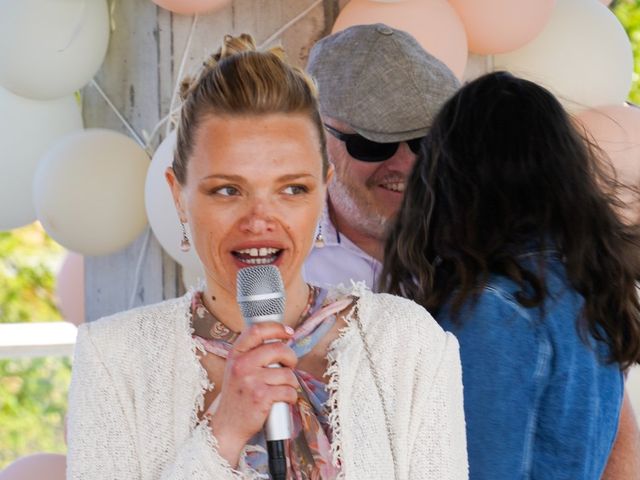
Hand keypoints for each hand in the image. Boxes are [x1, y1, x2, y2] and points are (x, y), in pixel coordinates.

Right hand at [208, 322, 297, 465]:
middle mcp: (241, 365)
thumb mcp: (236, 369)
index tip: (288, 332)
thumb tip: (280, 340)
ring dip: (291, 382)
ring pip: (287, 373)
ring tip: (283, 388)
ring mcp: (251, 381)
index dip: (277, 328)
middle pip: (278, 349)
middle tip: (291, 364)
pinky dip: (291, 396)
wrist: (227, 426)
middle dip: (291, 357)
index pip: (256, 330)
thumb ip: (252, 354)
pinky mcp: (261, 397)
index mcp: (236, 355)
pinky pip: (288, 390)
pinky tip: (284, 399)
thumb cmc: (237, 396)